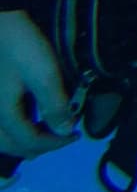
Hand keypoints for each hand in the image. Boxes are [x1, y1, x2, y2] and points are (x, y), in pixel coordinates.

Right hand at [0, 10, 75, 159]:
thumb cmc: (18, 45)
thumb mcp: (43, 73)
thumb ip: (54, 104)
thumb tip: (64, 130)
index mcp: (2, 114)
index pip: (30, 142)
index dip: (55, 144)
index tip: (75, 136)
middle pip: (11, 145)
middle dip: (37, 146)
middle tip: (60, 139)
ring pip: (0, 137)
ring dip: (22, 140)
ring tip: (44, 133)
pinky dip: (12, 126)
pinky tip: (24, 116)